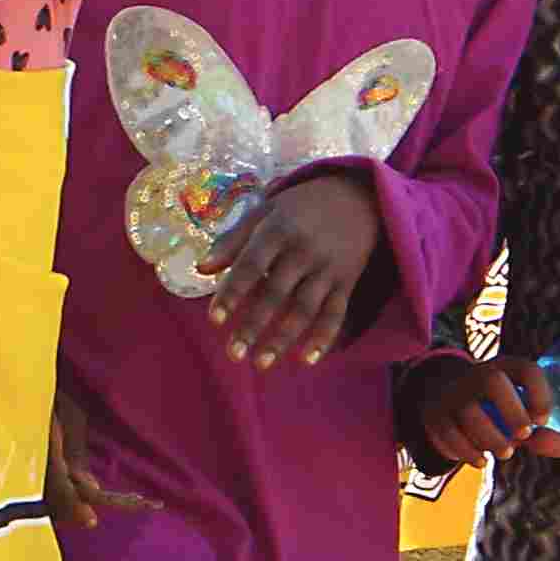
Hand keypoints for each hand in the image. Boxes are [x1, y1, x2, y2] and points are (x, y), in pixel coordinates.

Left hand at [208, 170, 383, 367]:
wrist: (357, 195)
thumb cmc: (300, 207)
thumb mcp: (265, 211)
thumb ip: (233, 240)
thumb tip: (201, 269)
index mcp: (277, 230)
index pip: (250, 265)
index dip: (232, 293)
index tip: (214, 320)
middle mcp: (303, 251)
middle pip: (275, 293)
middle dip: (254, 326)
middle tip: (233, 354)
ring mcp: (327, 268)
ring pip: (304, 309)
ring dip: (283, 339)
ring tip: (261, 364)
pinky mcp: (346, 281)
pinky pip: (336, 313)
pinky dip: (324, 337)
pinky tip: (307, 360)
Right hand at [397, 352, 559, 469]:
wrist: (443, 394)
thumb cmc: (494, 408)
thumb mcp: (518, 414)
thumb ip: (542, 433)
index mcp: (505, 368)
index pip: (526, 369)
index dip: (539, 392)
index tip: (543, 419)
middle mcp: (476, 374)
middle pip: (491, 381)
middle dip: (511, 411)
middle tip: (523, 436)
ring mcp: (452, 393)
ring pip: (468, 411)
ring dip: (490, 438)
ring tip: (504, 453)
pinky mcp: (434, 413)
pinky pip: (447, 432)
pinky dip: (466, 451)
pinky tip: (480, 461)